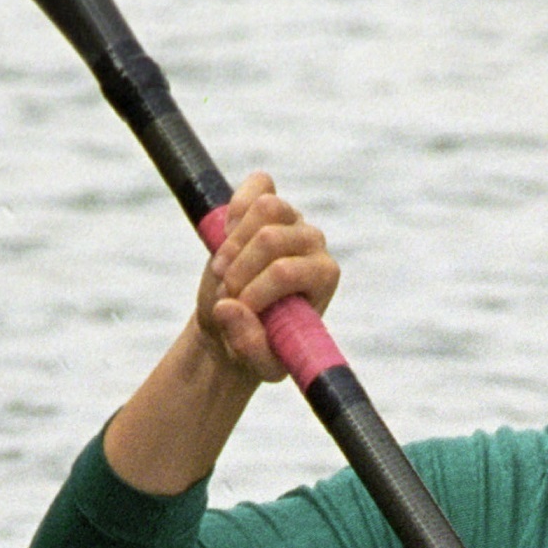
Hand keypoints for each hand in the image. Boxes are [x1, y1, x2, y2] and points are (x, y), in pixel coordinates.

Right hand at [190, 170, 339, 379]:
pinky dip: (237, 207)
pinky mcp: (270, 203)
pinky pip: (259, 185)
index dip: (252, 291)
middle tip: (226, 296)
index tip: (237, 312)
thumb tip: (229, 308)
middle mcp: (314, 243)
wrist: (238, 321)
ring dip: (232, 244)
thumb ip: (250, 345)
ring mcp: (293, 219)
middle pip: (269, 239)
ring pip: (265, 208)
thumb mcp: (258, 362)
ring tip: (223, 272)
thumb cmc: (258, 343)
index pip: (285, 271)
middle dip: (237, 272)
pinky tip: (227, 235)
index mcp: (323, 276)